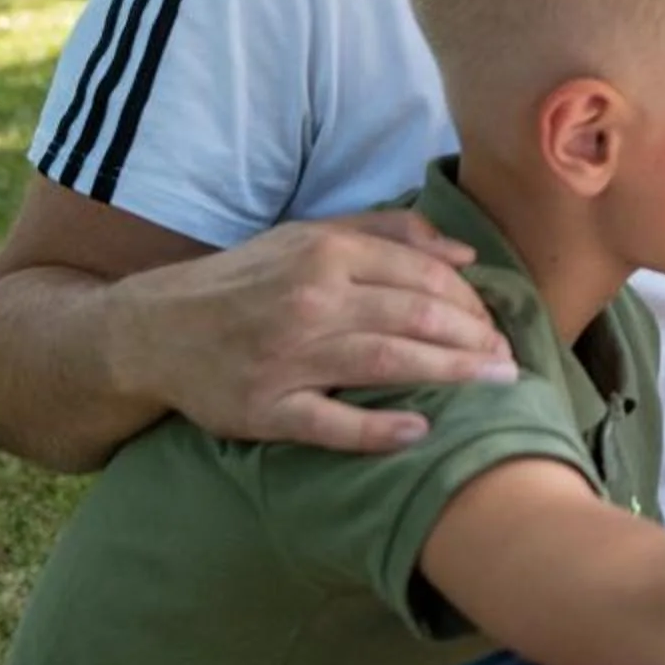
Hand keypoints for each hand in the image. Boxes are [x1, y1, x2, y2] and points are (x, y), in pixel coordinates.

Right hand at [107, 210, 515, 452]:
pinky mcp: (264, 409)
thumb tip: (463, 254)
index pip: (420, 275)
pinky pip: (331, 423)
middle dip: (474, 338)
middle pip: (414, 317)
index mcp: (323, 254)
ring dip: (451, 374)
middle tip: (508, 359)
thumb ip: (387, 234)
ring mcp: (286, 358)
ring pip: (386, 362)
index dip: (469, 300)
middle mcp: (309, 301)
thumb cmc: (246, 281)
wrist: (156, 330)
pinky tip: (419, 430)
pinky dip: (378, 429)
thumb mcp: (309, 237)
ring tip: (495, 384)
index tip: (495, 322)